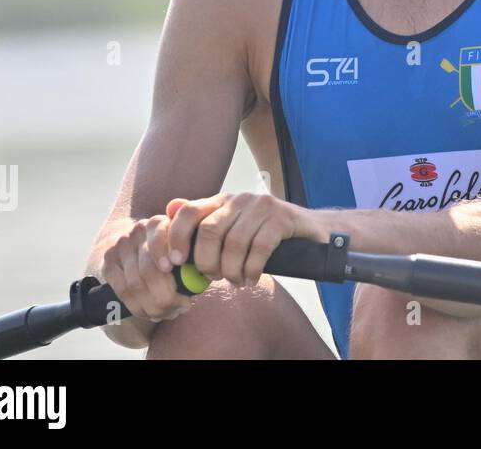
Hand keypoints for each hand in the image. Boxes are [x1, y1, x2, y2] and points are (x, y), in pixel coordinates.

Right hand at [99, 214, 194, 322]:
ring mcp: (121, 245)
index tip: (174, 267)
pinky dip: (138, 307)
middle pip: (148, 268)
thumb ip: (195, 257)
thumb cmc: (178, 254)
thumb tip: (198, 279)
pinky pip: (122, 290)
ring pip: (135, 283)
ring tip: (170, 312)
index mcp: (161, 222)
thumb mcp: (189, 248)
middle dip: (167, 293)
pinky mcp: (109, 261)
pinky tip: (151, 313)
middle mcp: (139, 230)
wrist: (143, 250)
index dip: (164, 252)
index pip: (159, 235)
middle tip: (183, 306)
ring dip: (154, 305)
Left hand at [164, 192, 331, 288]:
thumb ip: (203, 226)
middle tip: (214, 278)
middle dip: (206, 262)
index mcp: (222, 200)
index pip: (187, 211)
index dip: (175, 238)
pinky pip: (259, 248)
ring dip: (232, 271)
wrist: (312, 233)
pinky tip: (251, 278)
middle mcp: (240, 198)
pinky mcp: (282, 217)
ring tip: (236, 281)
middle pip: (209, 231)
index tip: (174, 264)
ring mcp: (262, 206)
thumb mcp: (232, 230)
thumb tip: (168, 212)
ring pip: (234, 243)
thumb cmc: (266, 236)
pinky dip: (252, 269)